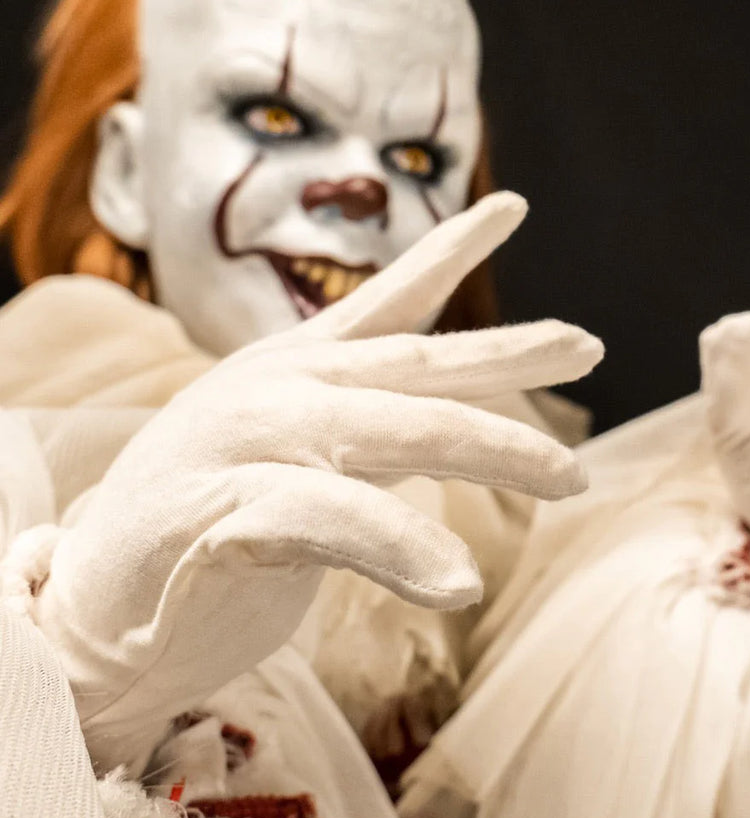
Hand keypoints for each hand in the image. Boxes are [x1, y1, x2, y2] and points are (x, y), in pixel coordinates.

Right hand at [21, 192, 602, 772]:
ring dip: (491, 449)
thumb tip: (456, 426)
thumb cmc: (207, 531)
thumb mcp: (300, 461)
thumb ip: (369, 434)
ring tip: (571, 480)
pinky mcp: (224, 512)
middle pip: (418, 367)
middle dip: (511, 355)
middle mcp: (280, 392)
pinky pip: (333, 519)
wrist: (92, 611)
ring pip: (395, 430)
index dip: (453, 249)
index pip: (389, 303)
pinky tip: (460, 583)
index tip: (514, 205)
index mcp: (298, 375)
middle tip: (589, 344)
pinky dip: (402, 548)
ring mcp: (250, 443)